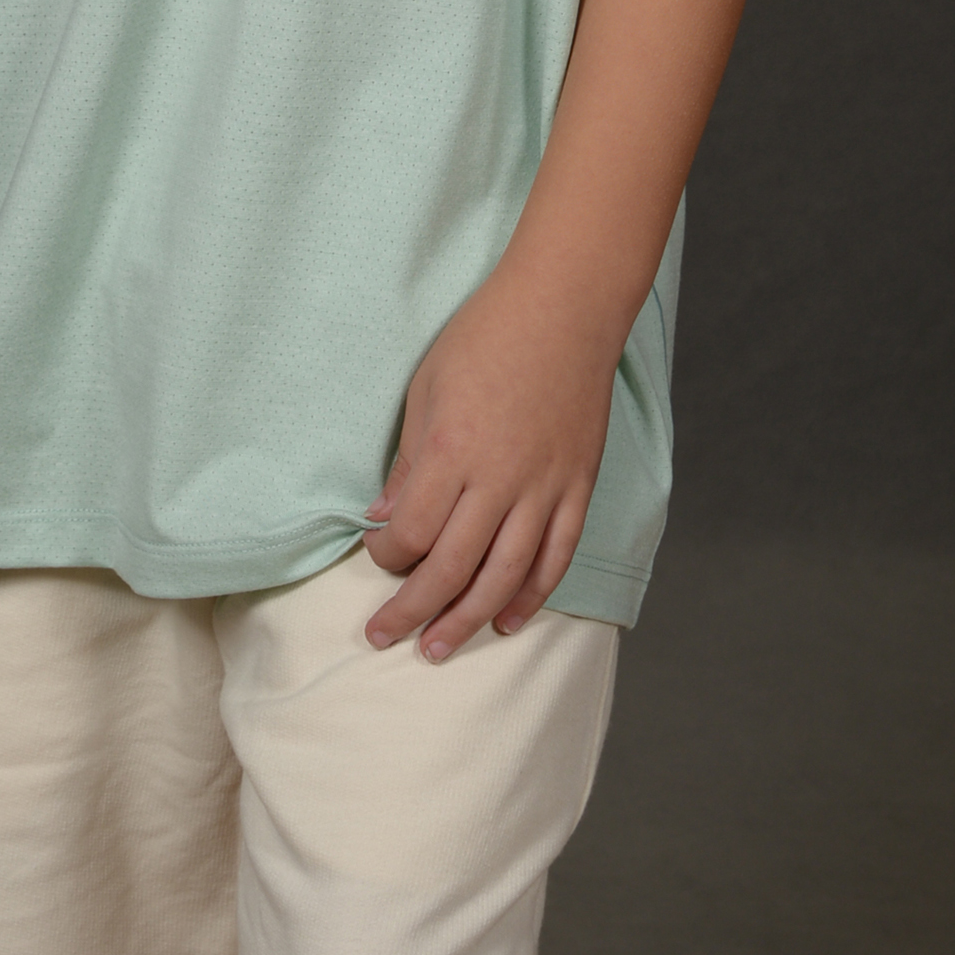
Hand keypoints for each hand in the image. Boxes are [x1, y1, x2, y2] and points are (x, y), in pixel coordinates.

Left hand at [360, 264, 619, 657]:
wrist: (564, 306)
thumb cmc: (485, 336)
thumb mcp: (427, 387)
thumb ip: (410, 459)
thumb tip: (386, 515)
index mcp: (453, 449)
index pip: (413, 531)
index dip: (388, 555)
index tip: (376, 555)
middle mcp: (500, 478)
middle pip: (452, 566)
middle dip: (413, 609)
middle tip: (384, 636)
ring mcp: (544, 486)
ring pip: (504, 575)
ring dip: (468, 618)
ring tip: (438, 648)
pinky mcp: (577, 486)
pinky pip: (555, 556)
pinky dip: (531, 595)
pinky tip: (507, 620)